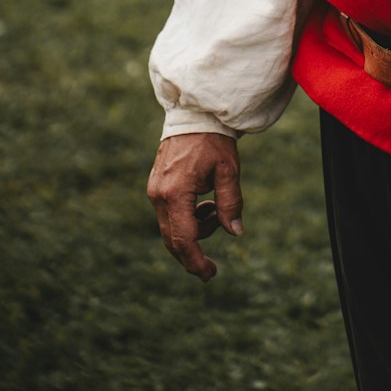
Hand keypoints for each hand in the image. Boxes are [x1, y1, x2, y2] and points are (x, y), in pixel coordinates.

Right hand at [147, 132, 242, 281]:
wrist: (194, 116)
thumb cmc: (214, 141)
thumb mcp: (228, 171)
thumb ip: (231, 203)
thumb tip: (236, 232)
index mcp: (175, 193)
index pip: (183, 239)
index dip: (196, 261)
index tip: (210, 274)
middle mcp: (159, 196)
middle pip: (172, 240)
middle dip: (193, 255)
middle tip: (211, 269)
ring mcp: (154, 192)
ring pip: (170, 229)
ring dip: (195, 231)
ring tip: (216, 210)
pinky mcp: (156, 187)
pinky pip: (169, 215)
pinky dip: (187, 220)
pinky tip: (205, 204)